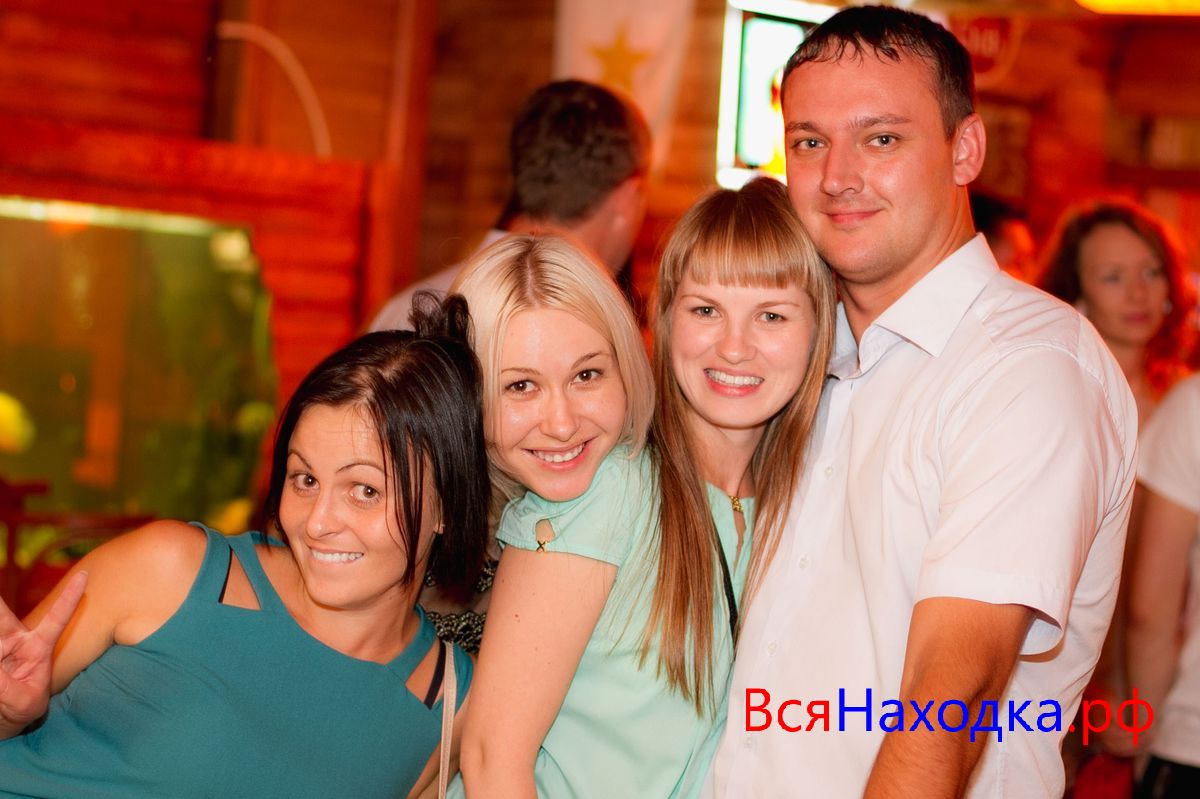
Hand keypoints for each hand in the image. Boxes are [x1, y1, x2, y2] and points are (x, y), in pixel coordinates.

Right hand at [0, 571, 86, 736]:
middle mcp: (14, 641)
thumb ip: (8, 689)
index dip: (70, 598)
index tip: (85, 576)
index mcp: (38, 648)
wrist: (0, 720)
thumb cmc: (21, 709)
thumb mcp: (24, 703)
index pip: (57, 620)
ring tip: (2, 679)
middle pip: (3, 615)